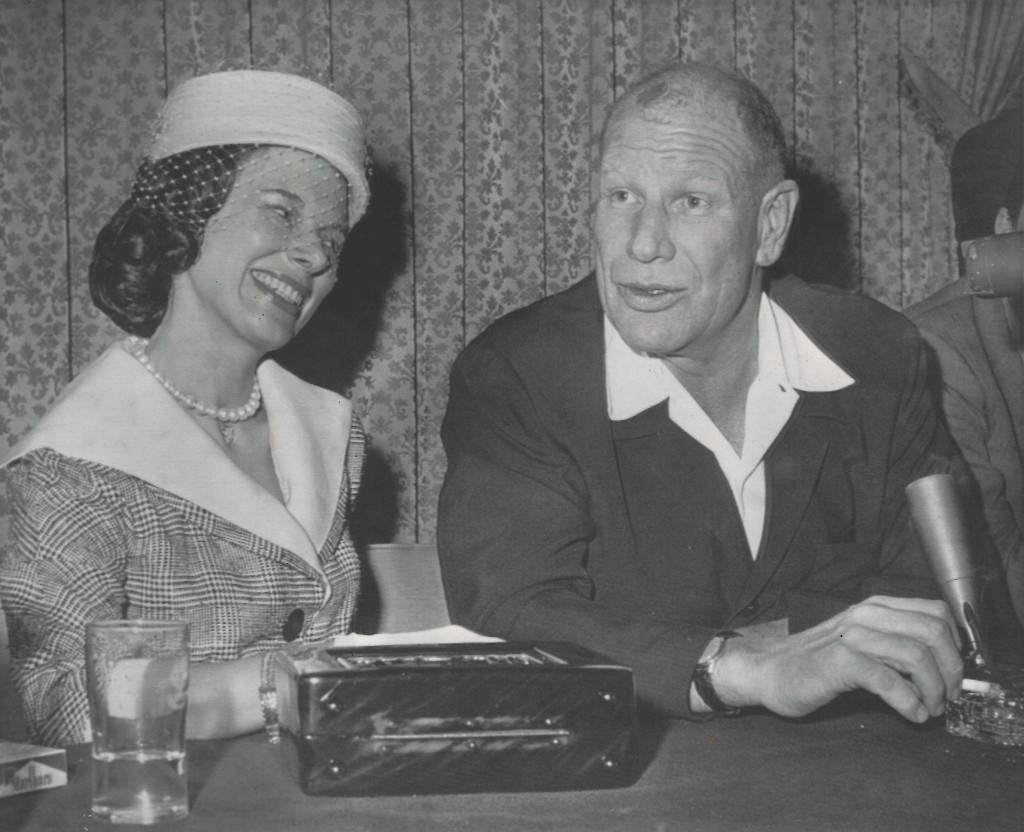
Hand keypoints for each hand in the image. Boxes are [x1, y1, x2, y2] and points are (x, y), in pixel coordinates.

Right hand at [712, 596, 962, 721]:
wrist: (768, 671)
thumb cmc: (816, 662)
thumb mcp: (860, 642)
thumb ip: (895, 645)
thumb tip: (943, 668)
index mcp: (875, 608)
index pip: (936, 612)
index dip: (956, 645)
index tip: (951, 673)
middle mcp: (865, 615)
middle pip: (934, 631)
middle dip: (951, 670)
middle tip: (946, 696)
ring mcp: (851, 636)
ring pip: (916, 655)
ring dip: (933, 690)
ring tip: (929, 708)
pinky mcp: (839, 662)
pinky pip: (890, 681)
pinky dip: (910, 703)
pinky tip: (911, 714)